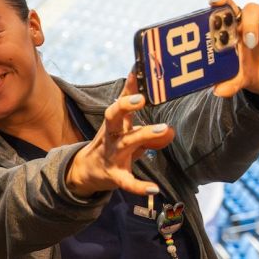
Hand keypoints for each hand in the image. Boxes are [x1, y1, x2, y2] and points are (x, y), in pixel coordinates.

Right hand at [65, 73, 176, 197]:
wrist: (86, 173)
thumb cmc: (112, 149)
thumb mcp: (127, 136)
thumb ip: (150, 133)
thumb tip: (171, 130)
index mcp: (114, 124)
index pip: (120, 101)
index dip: (129, 87)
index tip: (137, 70)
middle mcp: (112, 136)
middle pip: (114, 115)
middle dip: (126, 105)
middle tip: (143, 98)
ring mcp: (112, 155)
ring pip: (127, 142)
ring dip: (145, 134)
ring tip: (165, 129)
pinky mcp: (115, 175)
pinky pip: (126, 181)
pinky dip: (138, 186)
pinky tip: (153, 188)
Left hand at [211, 0, 258, 98]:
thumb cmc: (252, 72)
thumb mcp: (240, 78)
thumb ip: (230, 82)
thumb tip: (218, 92)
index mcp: (238, 29)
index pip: (228, 8)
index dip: (222, 1)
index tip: (215, 2)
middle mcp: (258, 22)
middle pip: (252, 7)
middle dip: (251, 20)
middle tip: (252, 41)